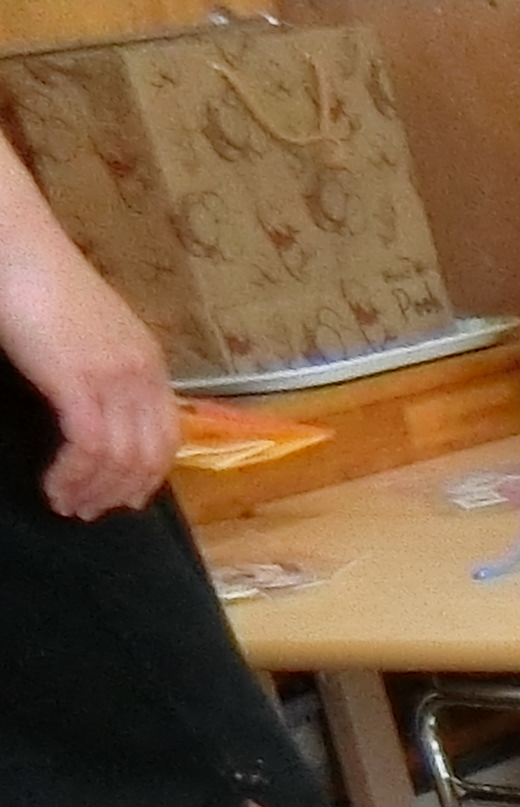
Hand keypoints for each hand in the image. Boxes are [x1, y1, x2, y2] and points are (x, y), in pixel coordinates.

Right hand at [0, 208, 172, 516]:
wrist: (16, 244)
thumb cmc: (39, 283)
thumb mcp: (87, 334)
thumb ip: (102, 371)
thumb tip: (94, 410)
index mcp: (150, 363)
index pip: (166, 434)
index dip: (150, 473)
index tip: (127, 497)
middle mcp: (143, 373)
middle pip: (150, 454)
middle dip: (121, 491)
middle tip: (90, 511)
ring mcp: (115, 378)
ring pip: (120, 459)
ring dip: (93, 490)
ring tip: (66, 505)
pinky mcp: (80, 382)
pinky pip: (90, 447)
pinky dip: (74, 475)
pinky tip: (55, 486)